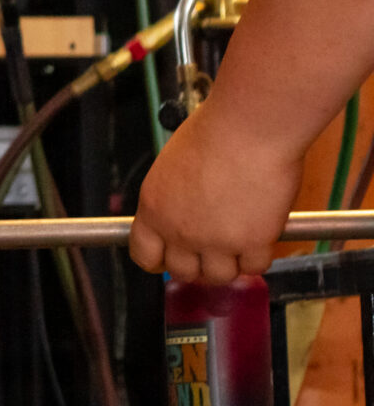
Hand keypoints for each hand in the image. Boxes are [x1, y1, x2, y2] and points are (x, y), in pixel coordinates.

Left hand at [130, 108, 300, 282]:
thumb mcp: (172, 167)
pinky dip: (259, 256)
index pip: (144, 254)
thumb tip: (183, 214)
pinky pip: (255, 266)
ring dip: (230, 264)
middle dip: (198, 265)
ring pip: (220, 276)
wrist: (248, 129)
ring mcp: (216, 240)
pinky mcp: (252, 242)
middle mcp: (179, 230)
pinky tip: (261, 237)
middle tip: (212, 251)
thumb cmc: (214, 134)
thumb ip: (174, 199)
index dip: (158, 260)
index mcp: (153, 209)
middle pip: (183, 272)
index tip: (169, 258)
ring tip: (240, 243)